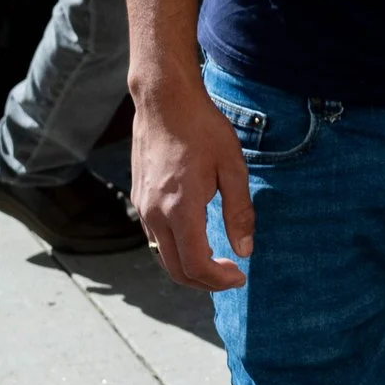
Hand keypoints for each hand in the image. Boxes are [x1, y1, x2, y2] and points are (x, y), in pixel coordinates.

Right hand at [131, 72, 250, 291]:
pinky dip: (176, 249)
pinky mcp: (139, 199)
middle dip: (205, 282)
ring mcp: (143, 208)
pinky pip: (155, 238)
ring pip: (162, 256)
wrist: (165, 103)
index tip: (241, 277)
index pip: (196, 265)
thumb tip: (245, 250)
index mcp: (180, 210)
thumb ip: (239, 212)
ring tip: (218, 263)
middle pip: (175, 269)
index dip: (219, 280)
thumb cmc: (203, 130)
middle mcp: (155, 215)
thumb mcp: (233, 168)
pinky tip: (197, 240)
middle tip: (232, 277)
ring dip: (188, 267)